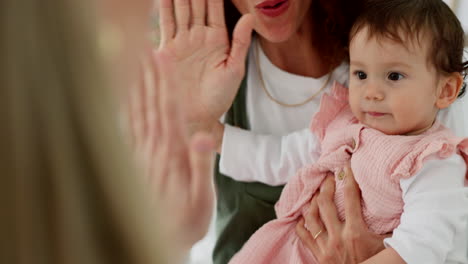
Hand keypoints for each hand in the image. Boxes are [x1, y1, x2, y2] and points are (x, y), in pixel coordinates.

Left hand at [128, 51, 215, 250]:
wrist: (158, 240)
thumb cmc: (185, 221)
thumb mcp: (202, 199)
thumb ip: (201, 168)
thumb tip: (202, 138)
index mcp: (172, 155)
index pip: (168, 111)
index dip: (165, 83)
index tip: (162, 59)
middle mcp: (153, 150)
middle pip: (150, 106)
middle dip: (149, 76)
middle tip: (146, 49)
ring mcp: (140, 155)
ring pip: (136, 114)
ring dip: (135, 87)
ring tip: (132, 64)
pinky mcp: (133, 161)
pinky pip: (126, 128)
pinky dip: (124, 108)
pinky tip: (121, 97)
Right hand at [155, 0, 254, 133]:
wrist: (198, 118)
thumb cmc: (219, 98)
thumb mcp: (234, 70)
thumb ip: (240, 42)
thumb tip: (250, 16)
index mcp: (217, 39)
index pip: (214, 8)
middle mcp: (199, 37)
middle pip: (196, 4)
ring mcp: (182, 42)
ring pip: (180, 9)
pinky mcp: (168, 50)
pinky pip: (166, 24)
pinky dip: (163, 8)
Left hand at [296, 167, 387, 263]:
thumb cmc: (375, 263)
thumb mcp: (385, 246)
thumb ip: (388, 228)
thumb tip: (402, 209)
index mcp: (356, 232)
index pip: (351, 198)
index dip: (348, 179)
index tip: (345, 168)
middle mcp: (338, 237)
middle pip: (325, 203)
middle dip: (326, 186)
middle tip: (327, 177)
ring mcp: (324, 246)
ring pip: (310, 217)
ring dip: (312, 202)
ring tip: (315, 193)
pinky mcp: (316, 254)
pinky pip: (302, 234)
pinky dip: (301, 222)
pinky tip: (303, 215)